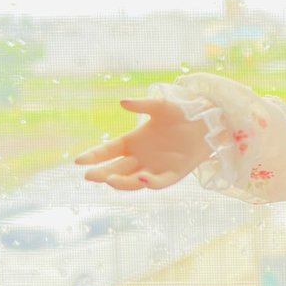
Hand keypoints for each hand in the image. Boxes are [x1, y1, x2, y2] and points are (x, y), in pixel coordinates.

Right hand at [74, 98, 210, 189]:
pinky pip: (160, 182)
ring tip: (109, 180)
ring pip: (133, 180)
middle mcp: (140, 158)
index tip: (78, 161)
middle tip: (89, 176)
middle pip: (116, 169)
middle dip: (102, 173)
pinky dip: (152, 183)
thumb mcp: (160, 106)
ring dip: (122, 182)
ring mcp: (155, 168)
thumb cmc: (181, 112)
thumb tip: (123, 102)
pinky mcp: (173, 174)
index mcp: (132, 142)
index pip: (108, 152)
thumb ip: (142, 105)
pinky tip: (143, 180)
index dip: (94, 156)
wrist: (207, 122)